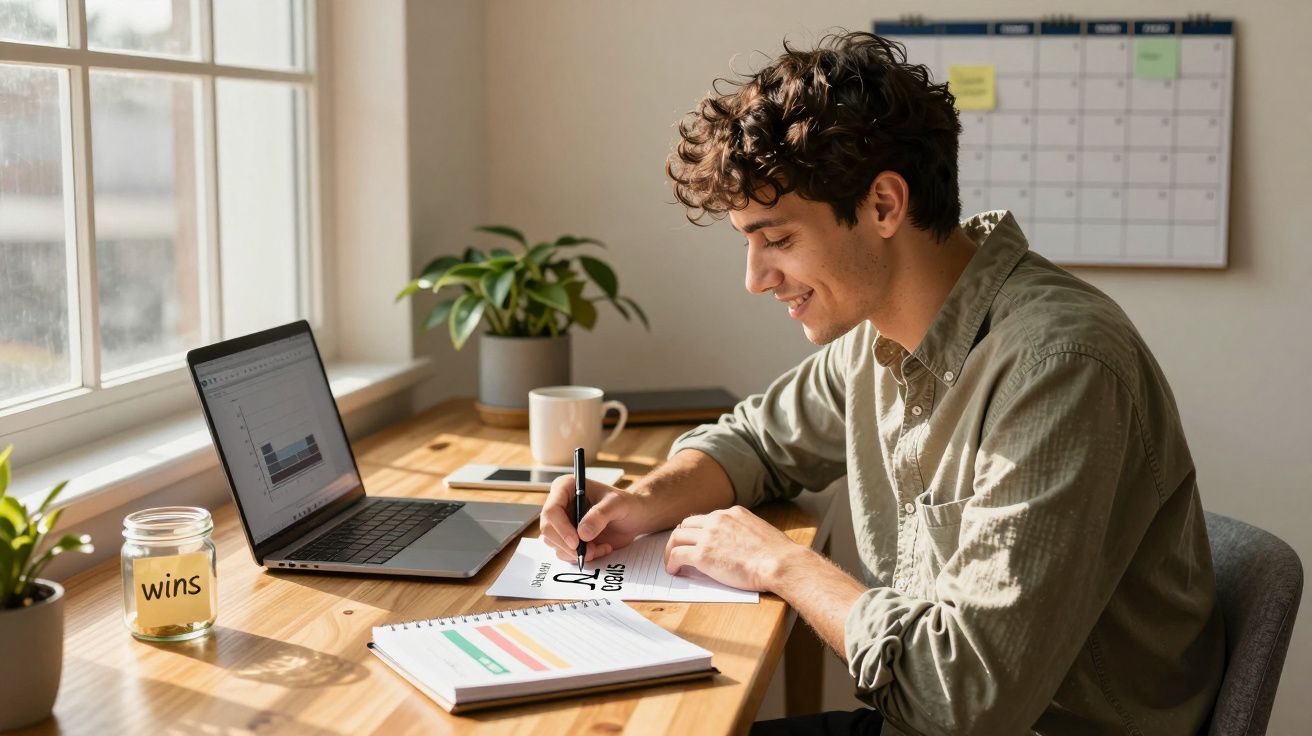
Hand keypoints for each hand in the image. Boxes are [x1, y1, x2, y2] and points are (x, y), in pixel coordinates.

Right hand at [539, 475, 650, 563]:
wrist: (634, 518)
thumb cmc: (626, 504)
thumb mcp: (617, 504)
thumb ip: (600, 515)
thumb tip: (582, 533)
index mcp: (566, 488)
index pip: (551, 510)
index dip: (560, 527)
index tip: (576, 542)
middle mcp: (560, 505)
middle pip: (548, 530)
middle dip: (568, 545)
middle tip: (589, 552)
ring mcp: (562, 524)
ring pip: (555, 544)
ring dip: (577, 552)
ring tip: (601, 547)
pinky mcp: (568, 539)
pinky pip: (566, 554)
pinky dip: (583, 556)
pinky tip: (601, 549)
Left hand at [663, 506, 800, 591]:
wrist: (779, 563)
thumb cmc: (777, 554)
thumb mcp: (760, 530)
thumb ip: (744, 531)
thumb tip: (738, 544)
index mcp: (733, 512)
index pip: (706, 518)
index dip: (697, 531)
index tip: (695, 541)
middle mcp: (718, 519)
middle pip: (687, 524)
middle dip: (681, 537)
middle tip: (679, 549)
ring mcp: (708, 536)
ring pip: (677, 537)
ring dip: (671, 549)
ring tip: (672, 561)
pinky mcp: (702, 554)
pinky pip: (677, 554)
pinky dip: (671, 562)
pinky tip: (674, 570)